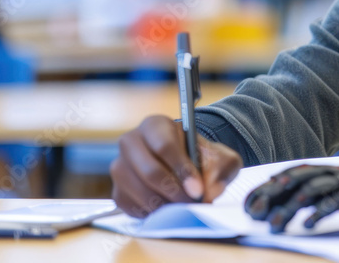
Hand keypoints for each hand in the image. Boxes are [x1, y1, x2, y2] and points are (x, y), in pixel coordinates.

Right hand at [110, 115, 242, 216]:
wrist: (186, 165)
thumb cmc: (202, 157)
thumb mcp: (219, 156)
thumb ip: (220, 168)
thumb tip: (210, 190)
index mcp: (155, 125)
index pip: (165, 146)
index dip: (182, 170)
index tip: (198, 189)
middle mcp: (131, 142)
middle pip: (149, 171)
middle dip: (174, 192)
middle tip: (192, 203)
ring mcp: (120, 166)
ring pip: (139, 191)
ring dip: (165, 204)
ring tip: (184, 207)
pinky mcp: (118, 190)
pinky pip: (132, 206)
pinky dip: (153, 213)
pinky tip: (169, 209)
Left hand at [245, 165, 338, 232]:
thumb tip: (308, 210)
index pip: (303, 172)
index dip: (275, 184)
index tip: (253, 200)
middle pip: (303, 177)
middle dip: (274, 193)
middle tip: (253, 211)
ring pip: (317, 188)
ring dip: (291, 206)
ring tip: (274, 224)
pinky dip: (320, 212)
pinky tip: (306, 226)